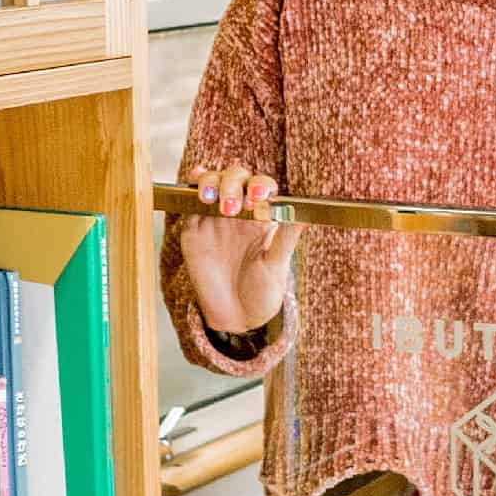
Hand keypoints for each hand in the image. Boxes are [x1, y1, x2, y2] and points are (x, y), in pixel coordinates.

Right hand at [178, 167, 300, 338]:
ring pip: (212, 183)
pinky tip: (193, 185)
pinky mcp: (194, 228)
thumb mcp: (276, 266)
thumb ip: (286, 238)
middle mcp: (239, 210)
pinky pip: (189, 203)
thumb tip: (306, 213)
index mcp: (263, 215)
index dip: (260, 185)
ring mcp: (214, 216)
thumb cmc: (263, 290)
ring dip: (210, 183)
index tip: (258, 196)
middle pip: (235, 179)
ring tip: (209, 197)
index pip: (262, 187)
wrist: (235, 317)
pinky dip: (190, 189)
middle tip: (231, 207)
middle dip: (232, 184)